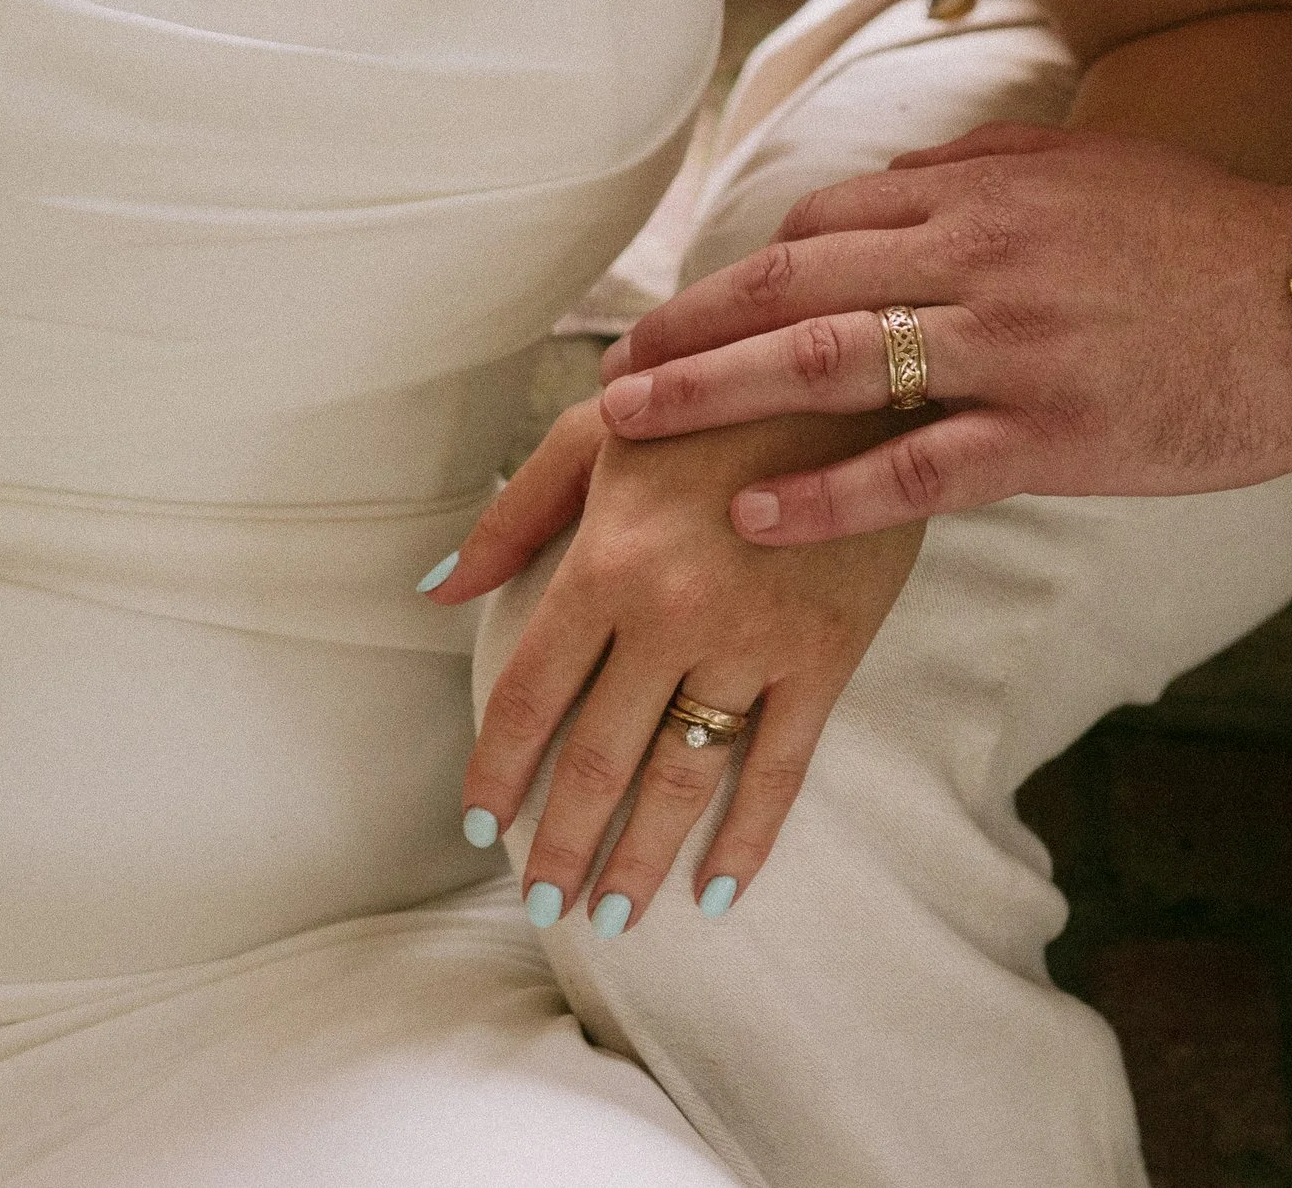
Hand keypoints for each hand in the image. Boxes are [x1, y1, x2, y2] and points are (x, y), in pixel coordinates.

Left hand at [428, 403, 921, 931]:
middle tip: (540, 905)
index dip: (497, 772)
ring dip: (642, 858)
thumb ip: (515, 513)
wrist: (854, 376)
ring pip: (684, 777)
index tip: (478, 828)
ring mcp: (753, 642)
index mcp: (608, 561)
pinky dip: (749, 836)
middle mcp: (672, 615)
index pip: (531, 696)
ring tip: (612, 916)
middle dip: (560, 843)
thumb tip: (437, 588)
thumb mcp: (601, 431)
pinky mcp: (825, 655)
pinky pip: (781, 766)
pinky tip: (718, 889)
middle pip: (598, 758)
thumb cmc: (713, 397)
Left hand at [594, 127, 1291, 541]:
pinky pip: (912, 470)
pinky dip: (823, 497)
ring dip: (712, 397)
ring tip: (631, 432)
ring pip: (824, 367)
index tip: (691, 315)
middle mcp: (978, 262)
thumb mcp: (1094, 167)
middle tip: (612, 374)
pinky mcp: (1050, 437)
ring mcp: (1009, 350)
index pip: (823, 226)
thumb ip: (986, 171)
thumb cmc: (1212, 235)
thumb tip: (893, 182)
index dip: (741, 274)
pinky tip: (751, 518)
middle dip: (687, 329)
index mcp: (984, 197)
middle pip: (791, 287)